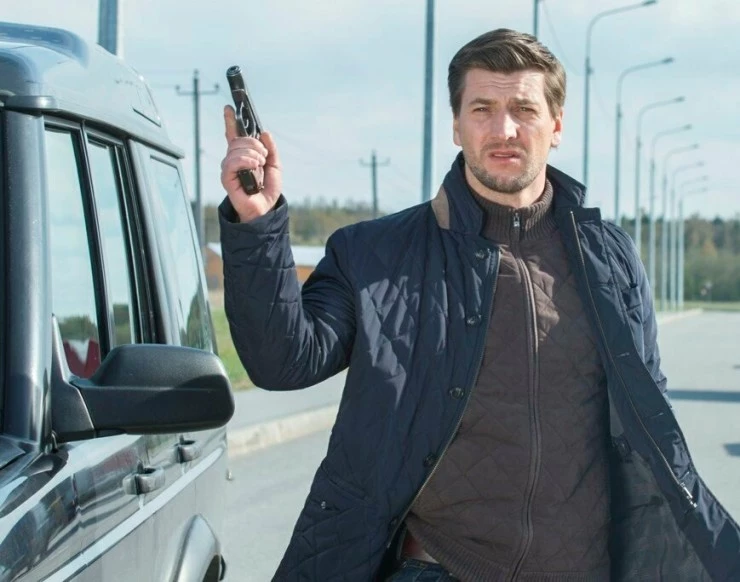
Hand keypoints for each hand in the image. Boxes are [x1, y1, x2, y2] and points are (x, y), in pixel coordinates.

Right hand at [221, 105, 282, 221]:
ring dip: (253, 153)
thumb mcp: (275, 165)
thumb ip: (271, 149)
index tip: (229, 108)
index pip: (233, 134)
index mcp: (243, 155)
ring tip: (260, 164)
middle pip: (238, 139)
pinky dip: (245, 161)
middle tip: (264, 156)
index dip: (230, 121)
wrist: (266, 208)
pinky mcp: (226, 178)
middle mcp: (233, 160)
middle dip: (254, 144)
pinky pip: (231, 161)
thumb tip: (265, 133)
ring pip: (235, 148)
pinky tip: (254, 166)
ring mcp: (228, 168)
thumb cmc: (267, 189)